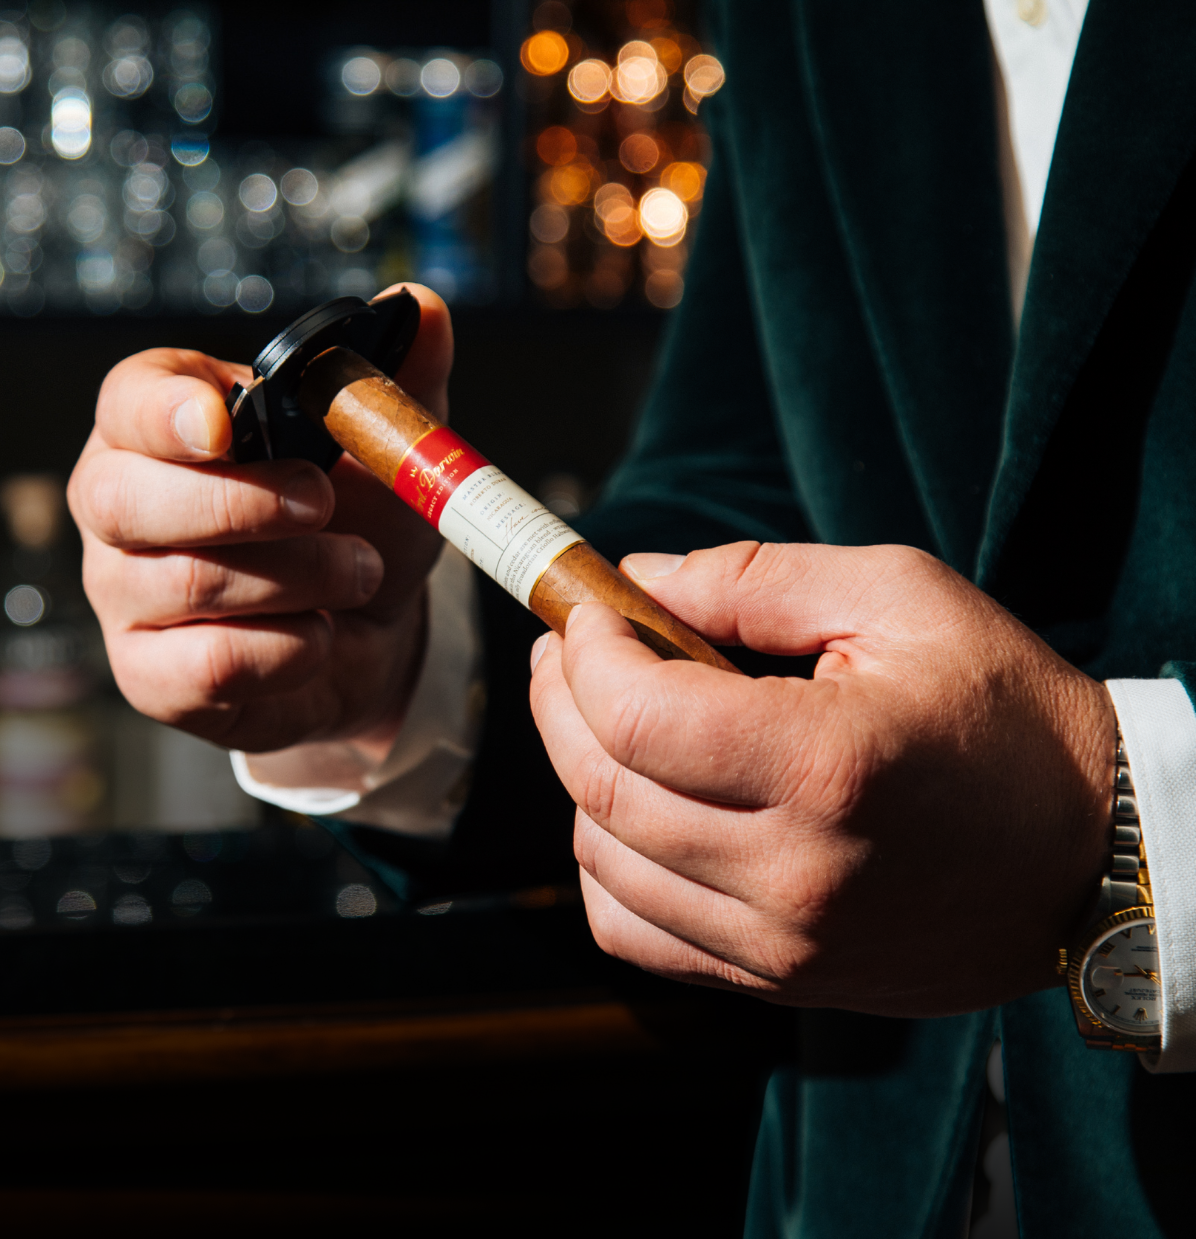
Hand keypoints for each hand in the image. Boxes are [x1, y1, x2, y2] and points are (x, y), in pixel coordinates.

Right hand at [69, 285, 449, 754]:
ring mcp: (123, 595)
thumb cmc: (353, 521)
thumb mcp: (383, 446)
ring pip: (184, 584)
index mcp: (158, 425)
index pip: (125, 402)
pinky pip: (207, 665)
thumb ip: (393, 378)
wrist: (366, 631)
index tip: (221, 425)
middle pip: (124, 499)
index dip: (164, 412)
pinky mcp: (151, 676)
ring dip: (297, 577)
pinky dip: (288, 650)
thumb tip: (422, 306)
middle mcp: (117, 507)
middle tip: (324, 503)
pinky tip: (321, 633)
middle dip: (239, 502)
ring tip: (360, 570)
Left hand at [527, 541, 1113, 1016]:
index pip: (636, 716)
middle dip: (558, 702)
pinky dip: (606, 868)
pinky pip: (633, 933)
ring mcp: (784, 942)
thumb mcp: (901, 600)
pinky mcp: (779, 979)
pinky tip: (633, 813)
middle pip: (601, 787)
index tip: (585, 614)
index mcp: (828, 765)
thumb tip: (635, 580)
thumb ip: (755, 580)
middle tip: (567, 652)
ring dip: (578, 779)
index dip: (585, 653)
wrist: (1094, 854)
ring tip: (606, 722)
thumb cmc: (1007, 715)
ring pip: (602, 863)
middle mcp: (796, 870)